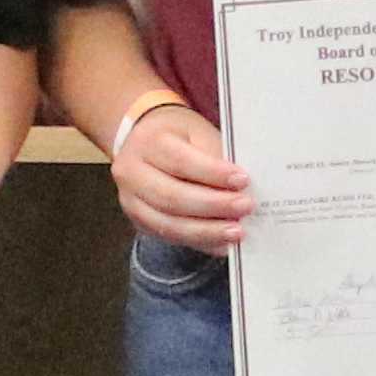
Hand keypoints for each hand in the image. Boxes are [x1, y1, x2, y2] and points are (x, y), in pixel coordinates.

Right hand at [105, 97, 250, 253]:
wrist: (143, 143)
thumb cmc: (177, 136)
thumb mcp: (196, 133)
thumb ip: (214, 158)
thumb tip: (240, 189)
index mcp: (147, 142)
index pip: (181, 161)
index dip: (213, 173)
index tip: (243, 180)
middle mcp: (131, 172)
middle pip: (172, 197)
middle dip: (213, 206)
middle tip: (244, 207)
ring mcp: (130, 201)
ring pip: (168, 224)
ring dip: (206, 231)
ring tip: (236, 231)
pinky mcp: (139, 221)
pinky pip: (170, 237)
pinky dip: (199, 242)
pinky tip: (221, 243)